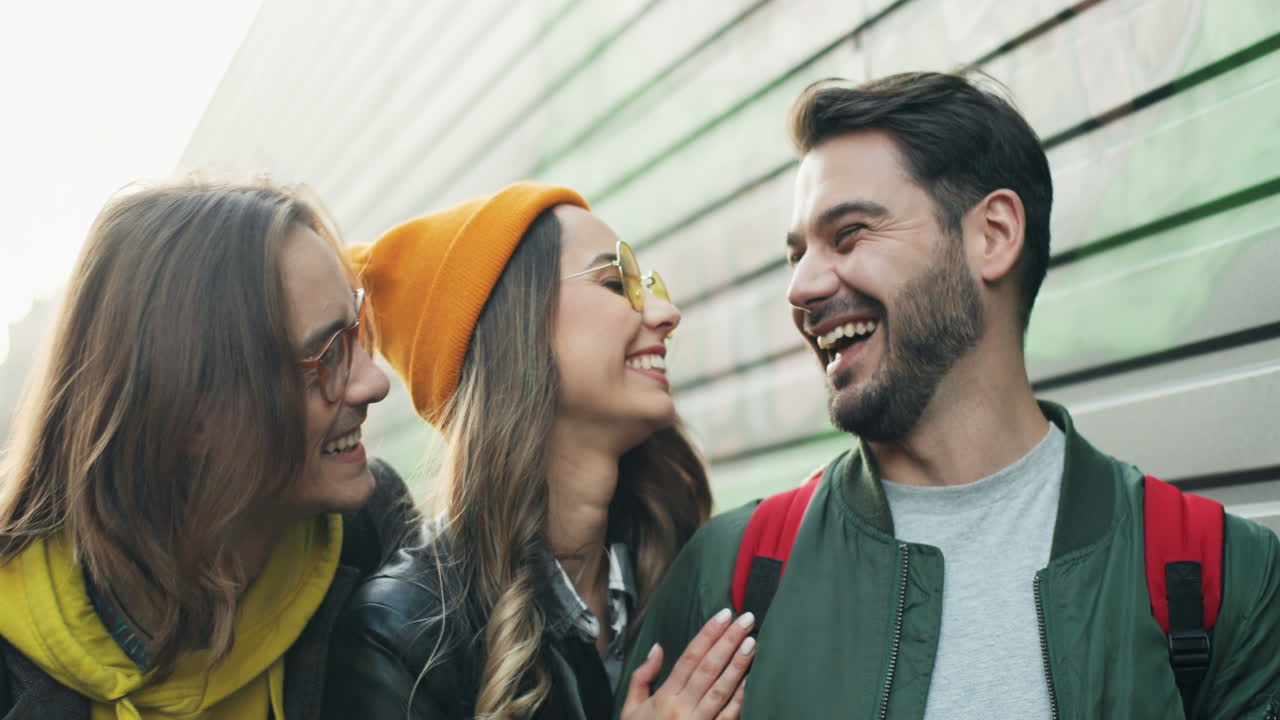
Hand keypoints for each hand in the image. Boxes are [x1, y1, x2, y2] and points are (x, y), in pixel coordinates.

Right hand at [621, 608, 755, 719]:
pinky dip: (740, 699)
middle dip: (727, 641)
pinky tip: (751, 680)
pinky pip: (728, 717)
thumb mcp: (630, 709)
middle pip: (708, 669)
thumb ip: (643, 677)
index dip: (707, 635)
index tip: (723, 615)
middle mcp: (682, 710)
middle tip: (746, 619)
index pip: (689, 658)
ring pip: (721, 690)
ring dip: (738, 665)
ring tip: (752, 642)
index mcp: (664, 698)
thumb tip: (658, 648)